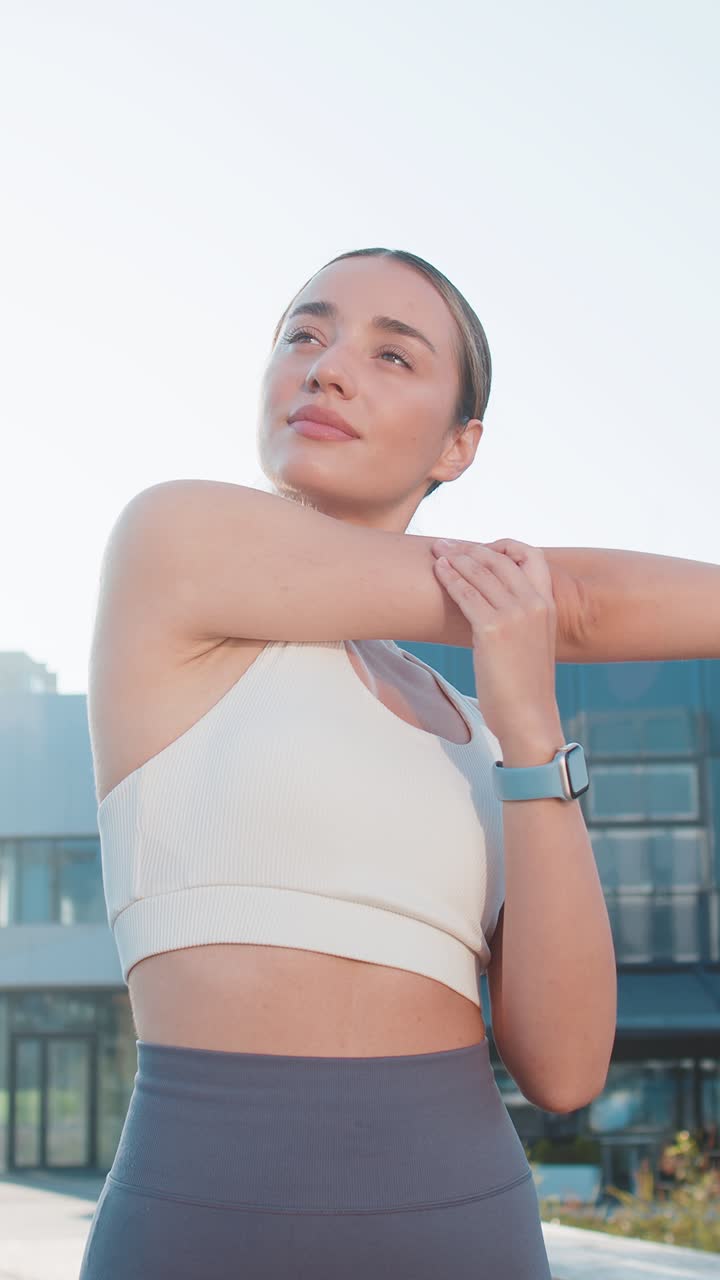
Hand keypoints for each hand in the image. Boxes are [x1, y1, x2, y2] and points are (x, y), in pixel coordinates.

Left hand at [431, 536, 562, 747]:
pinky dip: (449, 578)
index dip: (505, 546)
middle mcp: (534, 604)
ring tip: (437, 552)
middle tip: (446, 545)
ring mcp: (515, 615)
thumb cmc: (524, 684)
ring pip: (480, 573)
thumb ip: (520, 617)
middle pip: (499, 560)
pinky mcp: (493, 630)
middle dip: (469, 548)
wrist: (528, 716)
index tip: (481, 548)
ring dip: (455, 558)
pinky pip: (466, 594)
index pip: (532, 555)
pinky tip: (438, 571)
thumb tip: (491, 603)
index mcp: (547, 604)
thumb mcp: (532, 641)